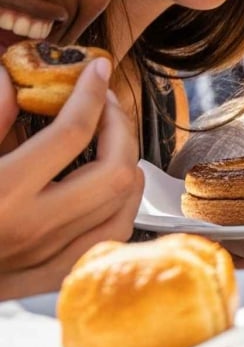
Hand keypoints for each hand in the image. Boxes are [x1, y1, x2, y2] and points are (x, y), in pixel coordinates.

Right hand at [0, 59, 143, 298]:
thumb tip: (8, 80)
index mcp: (3, 192)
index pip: (71, 135)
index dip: (91, 94)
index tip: (97, 71)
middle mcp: (33, 228)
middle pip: (113, 172)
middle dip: (121, 128)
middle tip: (105, 104)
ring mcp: (48, 256)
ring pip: (122, 205)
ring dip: (127, 163)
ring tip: (111, 137)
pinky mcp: (53, 275)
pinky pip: (112, 236)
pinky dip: (123, 203)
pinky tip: (111, 183)